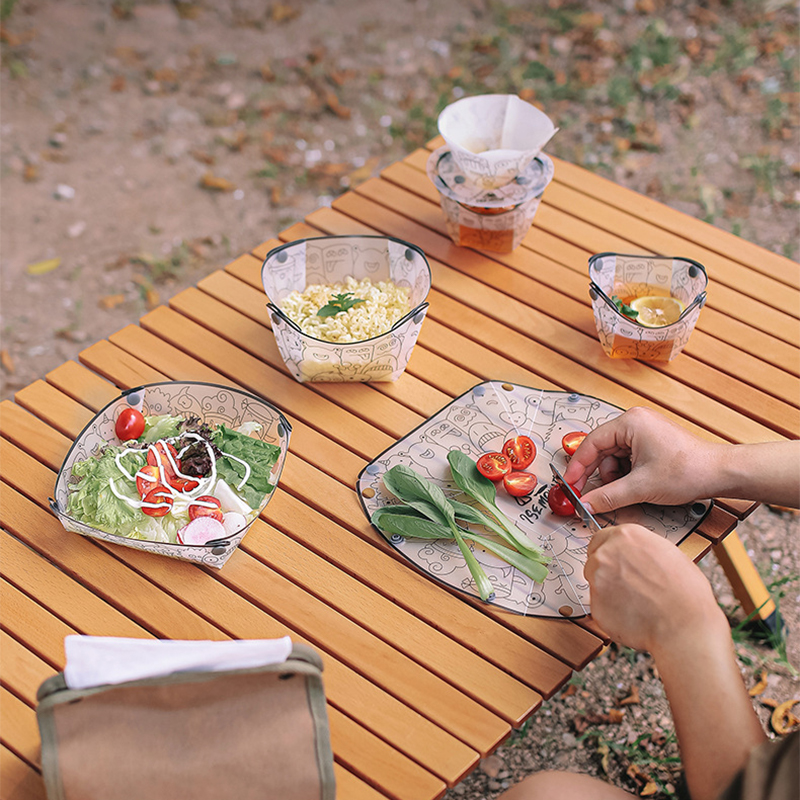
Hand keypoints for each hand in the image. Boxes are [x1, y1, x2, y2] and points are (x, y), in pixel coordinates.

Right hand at [562, 407, 718, 513]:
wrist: (720, 473)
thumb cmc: (688, 471)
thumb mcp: (641, 487)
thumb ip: (608, 496)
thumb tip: (586, 504)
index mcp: (630, 422)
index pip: (591, 443)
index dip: (578, 466)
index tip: (570, 484)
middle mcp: (635, 422)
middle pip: (601, 449)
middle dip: (596, 474)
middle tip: (586, 494)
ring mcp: (644, 431)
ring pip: (614, 456)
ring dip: (614, 477)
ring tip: (624, 492)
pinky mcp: (651, 442)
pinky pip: (627, 458)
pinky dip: (625, 474)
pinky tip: (633, 487)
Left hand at [583, 524, 723, 652]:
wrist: (685, 625)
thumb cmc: (686, 593)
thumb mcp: (669, 554)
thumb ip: (643, 549)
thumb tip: (637, 554)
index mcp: (626, 536)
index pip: (602, 538)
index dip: (609, 551)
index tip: (615, 560)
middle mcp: (606, 554)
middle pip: (595, 559)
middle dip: (608, 570)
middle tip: (628, 584)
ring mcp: (597, 579)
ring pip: (596, 582)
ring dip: (609, 590)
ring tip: (636, 601)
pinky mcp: (595, 604)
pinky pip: (600, 605)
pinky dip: (611, 610)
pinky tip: (633, 614)